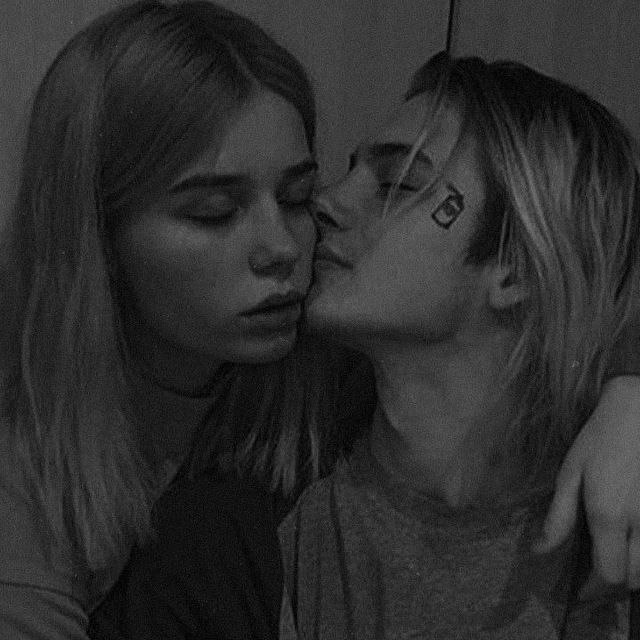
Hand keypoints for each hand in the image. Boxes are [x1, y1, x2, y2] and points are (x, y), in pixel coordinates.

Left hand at [533, 376, 639, 595]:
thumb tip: (540, 551)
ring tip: (612, 561)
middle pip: (634, 579)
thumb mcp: (569, 475)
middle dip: (612, 584)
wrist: (637, 414)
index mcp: (609, 516)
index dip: (594, 590)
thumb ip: (558, 517)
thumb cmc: (598, 441)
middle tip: (594, 577)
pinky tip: (630, 544)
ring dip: (632, 573)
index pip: (608, 574)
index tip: (580, 592)